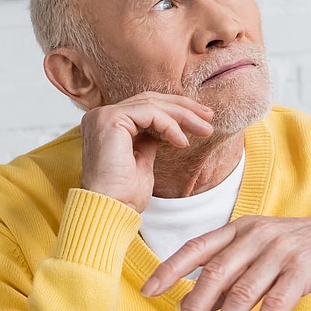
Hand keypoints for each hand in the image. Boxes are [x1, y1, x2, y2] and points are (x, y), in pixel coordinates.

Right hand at [79, 91, 214, 212]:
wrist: (110, 209)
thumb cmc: (123, 194)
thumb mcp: (142, 161)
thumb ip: (149, 141)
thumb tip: (164, 131)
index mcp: (107, 124)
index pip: (145, 107)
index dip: (174, 111)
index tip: (200, 122)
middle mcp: (101, 116)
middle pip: (150, 100)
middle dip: (183, 108)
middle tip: (209, 118)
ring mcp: (104, 116)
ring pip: (152, 104)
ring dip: (183, 116)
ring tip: (204, 130)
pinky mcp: (111, 119)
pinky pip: (150, 113)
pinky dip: (170, 125)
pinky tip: (183, 143)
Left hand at [141, 216, 310, 310]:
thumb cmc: (295, 254)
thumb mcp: (256, 260)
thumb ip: (226, 281)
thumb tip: (189, 307)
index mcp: (239, 229)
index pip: (196, 248)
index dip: (170, 269)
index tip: (147, 291)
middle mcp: (257, 235)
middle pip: (214, 275)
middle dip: (192, 310)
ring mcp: (281, 251)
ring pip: (243, 293)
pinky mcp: (305, 269)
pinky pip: (276, 304)